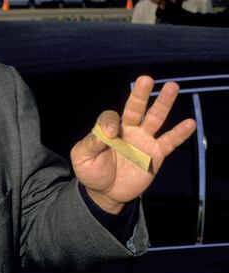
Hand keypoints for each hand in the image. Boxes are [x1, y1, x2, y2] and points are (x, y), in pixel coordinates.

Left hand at [70, 75, 195, 213]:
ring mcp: (143, 141)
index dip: (110, 123)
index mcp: (108, 129)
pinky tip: (190, 123)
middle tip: (146, 79)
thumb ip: (90, 143)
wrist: (105, 193)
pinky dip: (179, 133)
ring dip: (163, 104)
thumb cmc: (91, 172)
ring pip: (154, 119)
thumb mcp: (82, 157)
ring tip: (172, 86)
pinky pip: (169, 142)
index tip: (110, 134)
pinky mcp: (155, 155)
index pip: (110, 117)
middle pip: (135, 108)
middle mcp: (127, 130)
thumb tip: (106, 133)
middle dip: (140, 94)